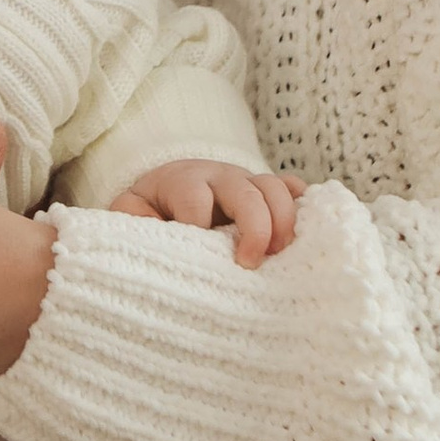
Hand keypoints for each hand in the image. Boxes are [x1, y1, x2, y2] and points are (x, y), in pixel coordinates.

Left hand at [111, 160, 304, 269]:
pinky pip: (293, 188)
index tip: (200, 259)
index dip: (199, 226)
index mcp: (181, 182)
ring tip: (281, 253)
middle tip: (251, 263)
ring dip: (283, 220)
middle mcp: (219, 177)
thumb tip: (135, 240)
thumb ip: (128, 223)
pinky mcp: (267, 191)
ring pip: (274, 187)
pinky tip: (310, 229)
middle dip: (253, 226)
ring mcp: (247, 181)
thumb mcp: (130, 214)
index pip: (195, 198)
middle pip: (244, 191)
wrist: (171, 188)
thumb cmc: (151, 210)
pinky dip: (304, 204)